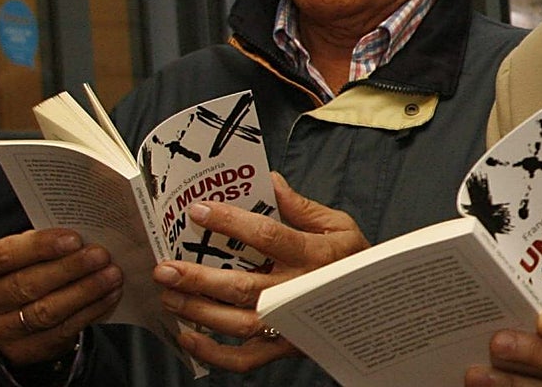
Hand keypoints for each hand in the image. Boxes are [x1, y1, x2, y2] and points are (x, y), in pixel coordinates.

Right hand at [0, 229, 122, 366]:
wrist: (12, 312)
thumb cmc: (21, 268)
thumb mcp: (20, 251)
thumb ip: (44, 242)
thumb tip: (87, 233)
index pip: (3, 256)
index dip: (39, 247)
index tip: (74, 238)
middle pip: (27, 285)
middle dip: (69, 268)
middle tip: (100, 255)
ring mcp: (0, 330)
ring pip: (46, 311)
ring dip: (85, 291)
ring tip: (111, 274)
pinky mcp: (25, 349)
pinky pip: (62, 330)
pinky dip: (91, 310)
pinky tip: (109, 294)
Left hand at [152, 171, 368, 371]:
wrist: (376, 306)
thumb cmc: (355, 260)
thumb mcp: (339, 225)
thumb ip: (302, 206)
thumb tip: (270, 181)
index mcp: (314, 255)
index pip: (267, 235)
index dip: (230, 222)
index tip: (198, 211)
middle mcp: (298, 291)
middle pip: (242, 286)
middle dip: (198, 277)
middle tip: (165, 267)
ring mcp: (290, 323)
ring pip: (236, 323)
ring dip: (198, 310)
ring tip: (169, 295)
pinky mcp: (285, 347)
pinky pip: (244, 360)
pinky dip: (212, 353)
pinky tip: (186, 336)